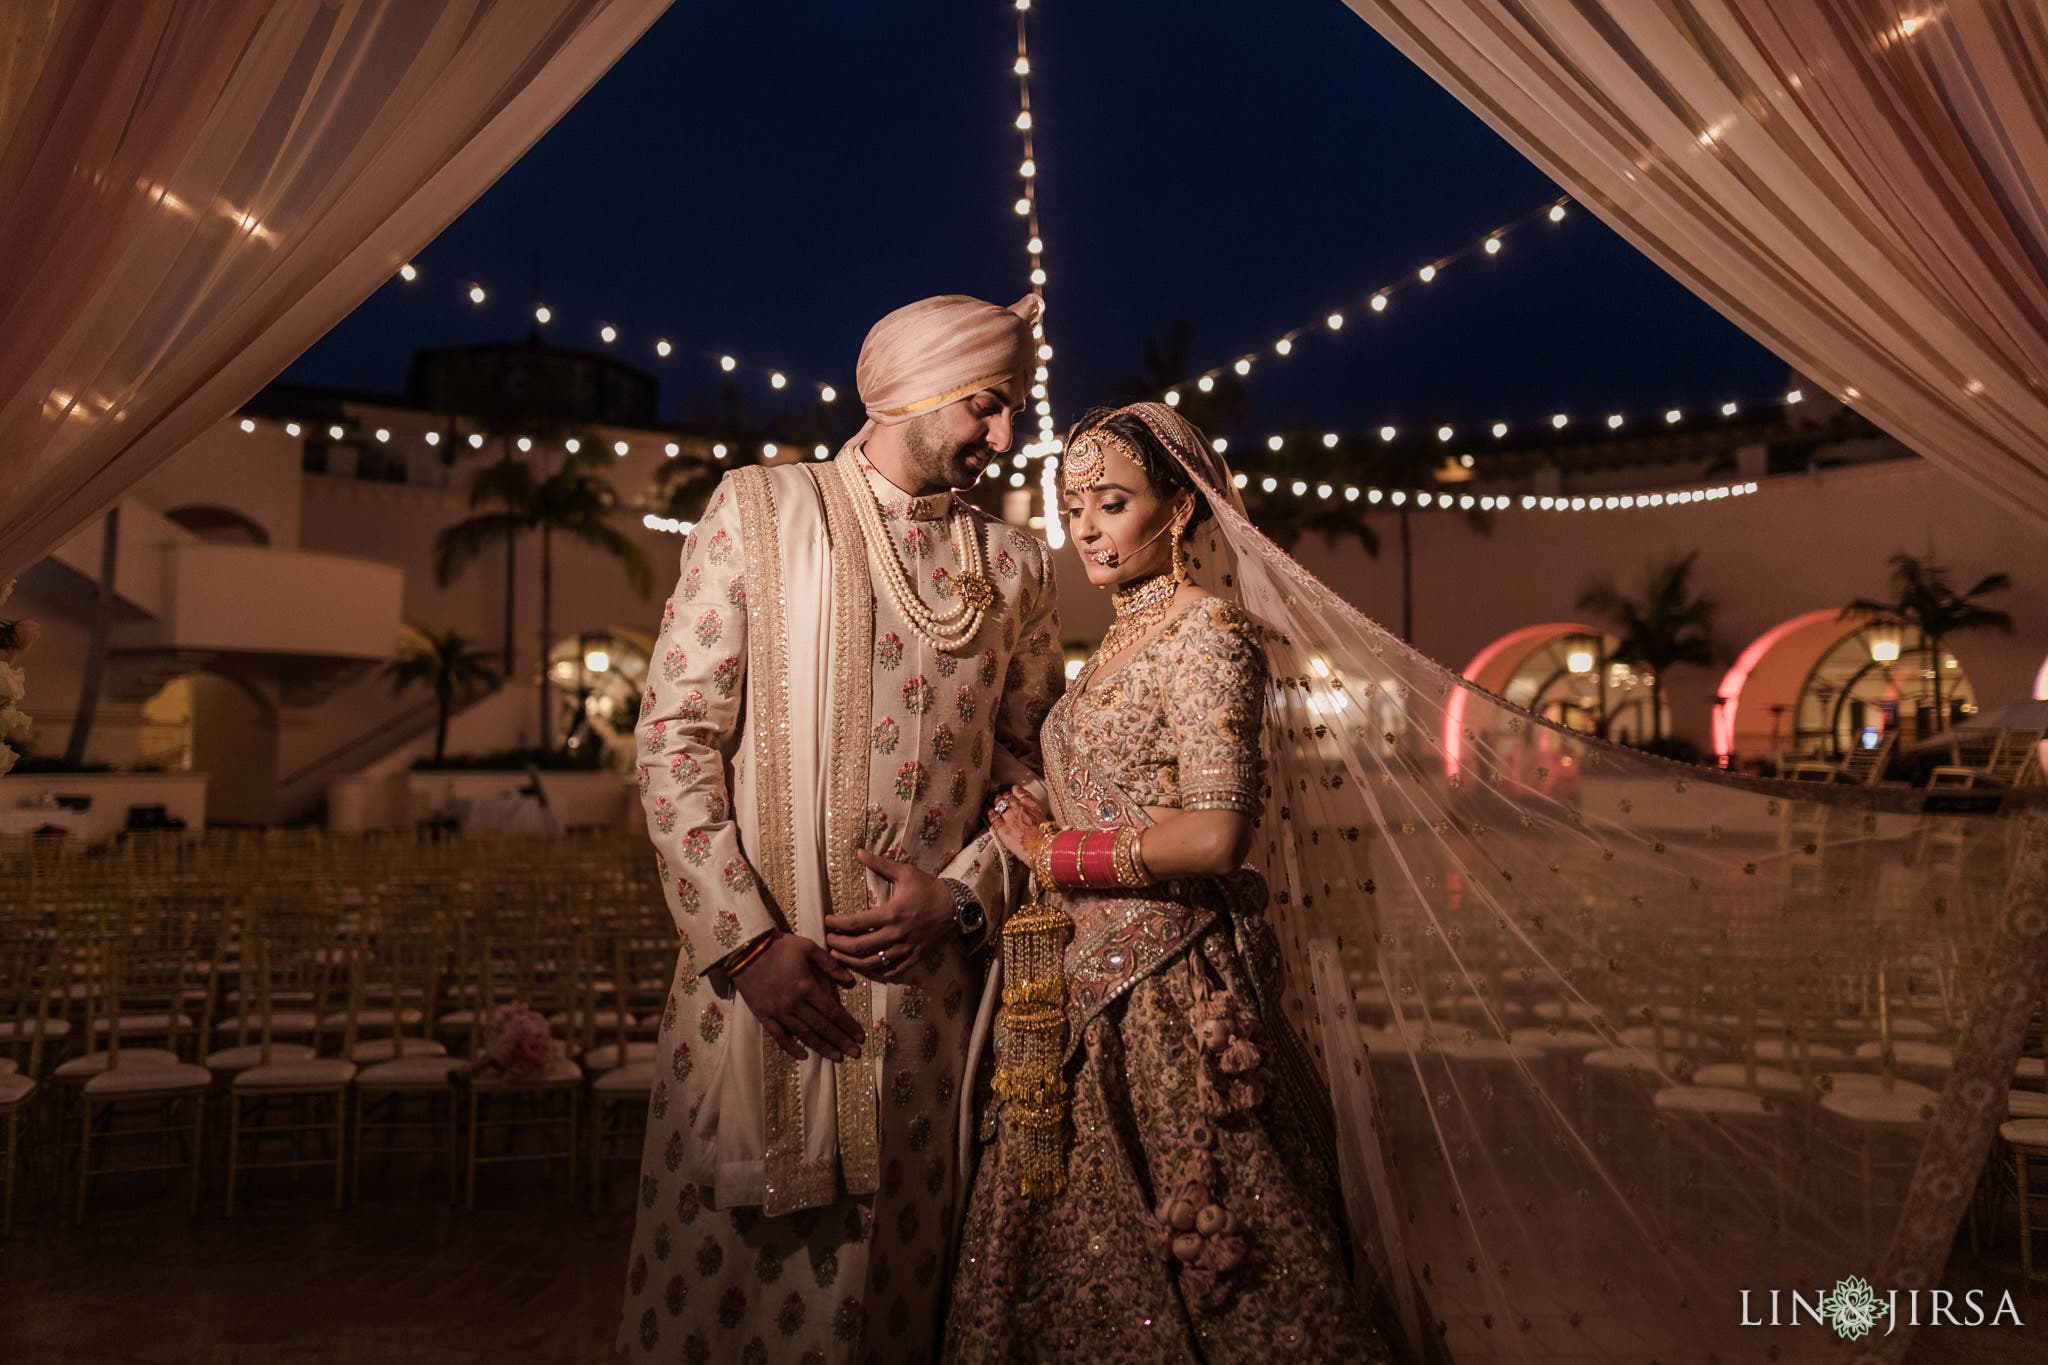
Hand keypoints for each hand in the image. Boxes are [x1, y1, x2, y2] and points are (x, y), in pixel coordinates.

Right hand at [730, 932, 865, 1062]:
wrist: (744, 950)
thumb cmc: (778, 946)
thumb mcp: (808, 947)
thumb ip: (829, 964)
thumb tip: (849, 979)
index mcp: (807, 987)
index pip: (833, 1011)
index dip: (848, 1025)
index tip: (860, 1036)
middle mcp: (795, 1004)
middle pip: (822, 1027)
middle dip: (841, 1041)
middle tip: (856, 1054)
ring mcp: (779, 1012)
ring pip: (804, 1035)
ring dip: (822, 1048)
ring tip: (838, 1058)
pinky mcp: (764, 1015)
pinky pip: (779, 1036)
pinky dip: (791, 1047)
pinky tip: (804, 1055)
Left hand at [824, 849, 958, 981]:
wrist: (957, 908)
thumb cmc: (929, 888)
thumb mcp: (906, 873)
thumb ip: (880, 864)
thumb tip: (859, 852)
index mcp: (892, 913)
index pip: (856, 923)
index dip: (837, 924)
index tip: (827, 921)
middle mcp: (896, 934)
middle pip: (860, 947)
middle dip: (839, 946)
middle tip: (828, 941)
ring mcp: (905, 949)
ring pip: (872, 963)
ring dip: (852, 962)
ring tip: (839, 957)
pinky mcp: (914, 958)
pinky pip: (891, 971)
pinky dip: (875, 973)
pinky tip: (865, 968)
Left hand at [986, 785, 1049, 862]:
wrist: (1041, 847)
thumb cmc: (1046, 838)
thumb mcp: (1046, 821)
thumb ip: (1038, 815)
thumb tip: (1037, 817)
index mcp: (1032, 807)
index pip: (1022, 794)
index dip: (1016, 791)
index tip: (1013, 789)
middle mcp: (1020, 809)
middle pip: (1009, 797)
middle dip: (1004, 796)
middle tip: (1001, 795)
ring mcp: (1010, 818)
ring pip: (999, 804)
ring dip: (996, 801)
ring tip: (994, 800)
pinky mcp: (1002, 828)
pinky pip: (994, 817)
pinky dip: (990, 813)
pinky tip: (988, 811)